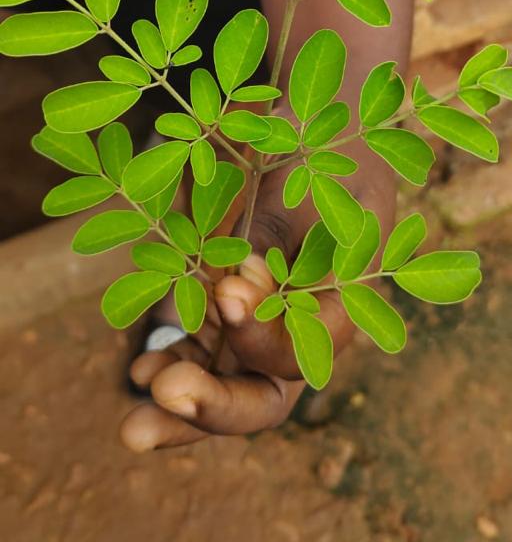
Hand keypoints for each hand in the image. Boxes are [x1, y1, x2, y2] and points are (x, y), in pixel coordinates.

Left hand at [121, 143, 394, 452]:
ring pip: (223, 387)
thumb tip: (236, 287)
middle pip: (262, 398)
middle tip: (161, 396)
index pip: (298, 355)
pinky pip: (200, 354)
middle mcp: (300, 333)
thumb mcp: (322, 185)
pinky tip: (139, 370)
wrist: (316, 134)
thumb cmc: (329, 154)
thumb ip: (284, 240)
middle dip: (213, 407)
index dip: (260, 335)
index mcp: (340, 308)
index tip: (227, 288)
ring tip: (140, 385)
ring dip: (179, 402)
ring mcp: (259, 327)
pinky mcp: (225, 313)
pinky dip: (173, 362)